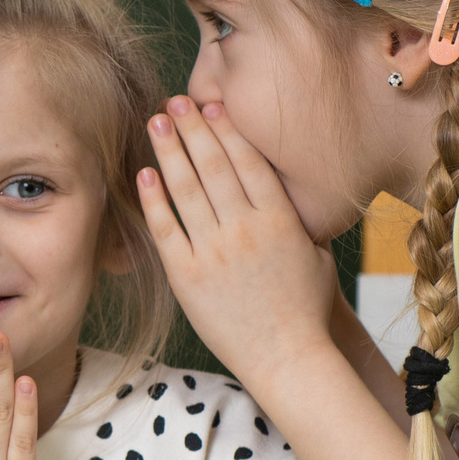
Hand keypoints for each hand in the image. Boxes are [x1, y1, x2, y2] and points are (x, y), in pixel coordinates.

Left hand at [137, 98, 337, 376]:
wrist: (288, 358)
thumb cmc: (305, 308)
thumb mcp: (314, 253)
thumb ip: (293, 217)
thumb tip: (277, 184)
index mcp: (281, 220)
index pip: (249, 162)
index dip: (227, 130)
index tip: (211, 105)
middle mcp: (246, 230)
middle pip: (213, 167)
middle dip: (192, 129)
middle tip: (175, 101)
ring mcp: (214, 253)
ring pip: (187, 191)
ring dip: (170, 152)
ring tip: (156, 122)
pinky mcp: (187, 277)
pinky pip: (165, 230)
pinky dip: (154, 200)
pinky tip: (144, 174)